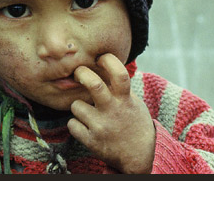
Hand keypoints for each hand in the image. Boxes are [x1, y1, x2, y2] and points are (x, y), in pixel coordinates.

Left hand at [67, 53, 155, 173]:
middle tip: (78, 73)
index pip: (120, 74)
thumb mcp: (133, 103)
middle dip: (82, 74)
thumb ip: (119, 88)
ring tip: (88, 113)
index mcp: (125, 100)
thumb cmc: (134, 123)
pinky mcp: (92, 141)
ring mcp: (101, 127)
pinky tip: (86, 127)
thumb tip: (102, 64)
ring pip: (76, 106)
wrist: (141, 156)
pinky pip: (72, 124)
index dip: (109, 61)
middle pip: (94, 85)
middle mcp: (113, 112)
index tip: (101, 58)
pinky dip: (76, 124)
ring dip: (78, 107)